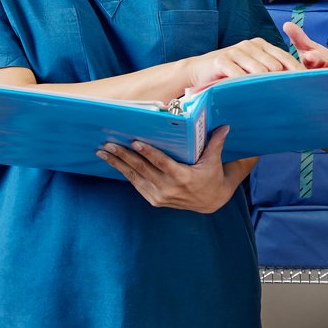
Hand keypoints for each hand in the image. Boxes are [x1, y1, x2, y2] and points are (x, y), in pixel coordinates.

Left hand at [96, 126, 255, 213]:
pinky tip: (114, 163)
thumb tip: (224, 126)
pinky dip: (125, 173)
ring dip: (118, 164)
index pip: (162, 163)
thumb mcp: (214, 160)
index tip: (134, 142)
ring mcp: (160, 196)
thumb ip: (216, 143)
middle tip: (108, 144)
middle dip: (124, 156)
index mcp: (183, 177)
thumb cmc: (211, 176)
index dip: (148, 153)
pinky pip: (137, 184)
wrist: (210, 201)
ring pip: (135, 177)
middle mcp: (169, 189)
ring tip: (103, 152)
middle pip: (143, 169)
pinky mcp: (155, 200)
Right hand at [184, 38, 301, 91]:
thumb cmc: (229, 72)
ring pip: (259, 70)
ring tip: (269, 99)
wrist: (198, 71)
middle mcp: (251, 45)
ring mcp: (236, 51)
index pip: (286, 58)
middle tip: (290, 98)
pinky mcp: (222, 60)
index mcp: (261, 45)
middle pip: (275, 65)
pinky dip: (244, 85)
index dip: (297, 72)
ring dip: (265, 85)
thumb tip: (293, 85)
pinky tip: (247, 94)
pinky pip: (238, 74)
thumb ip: (269, 72)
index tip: (308, 86)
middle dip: (282, 81)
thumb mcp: (251, 69)